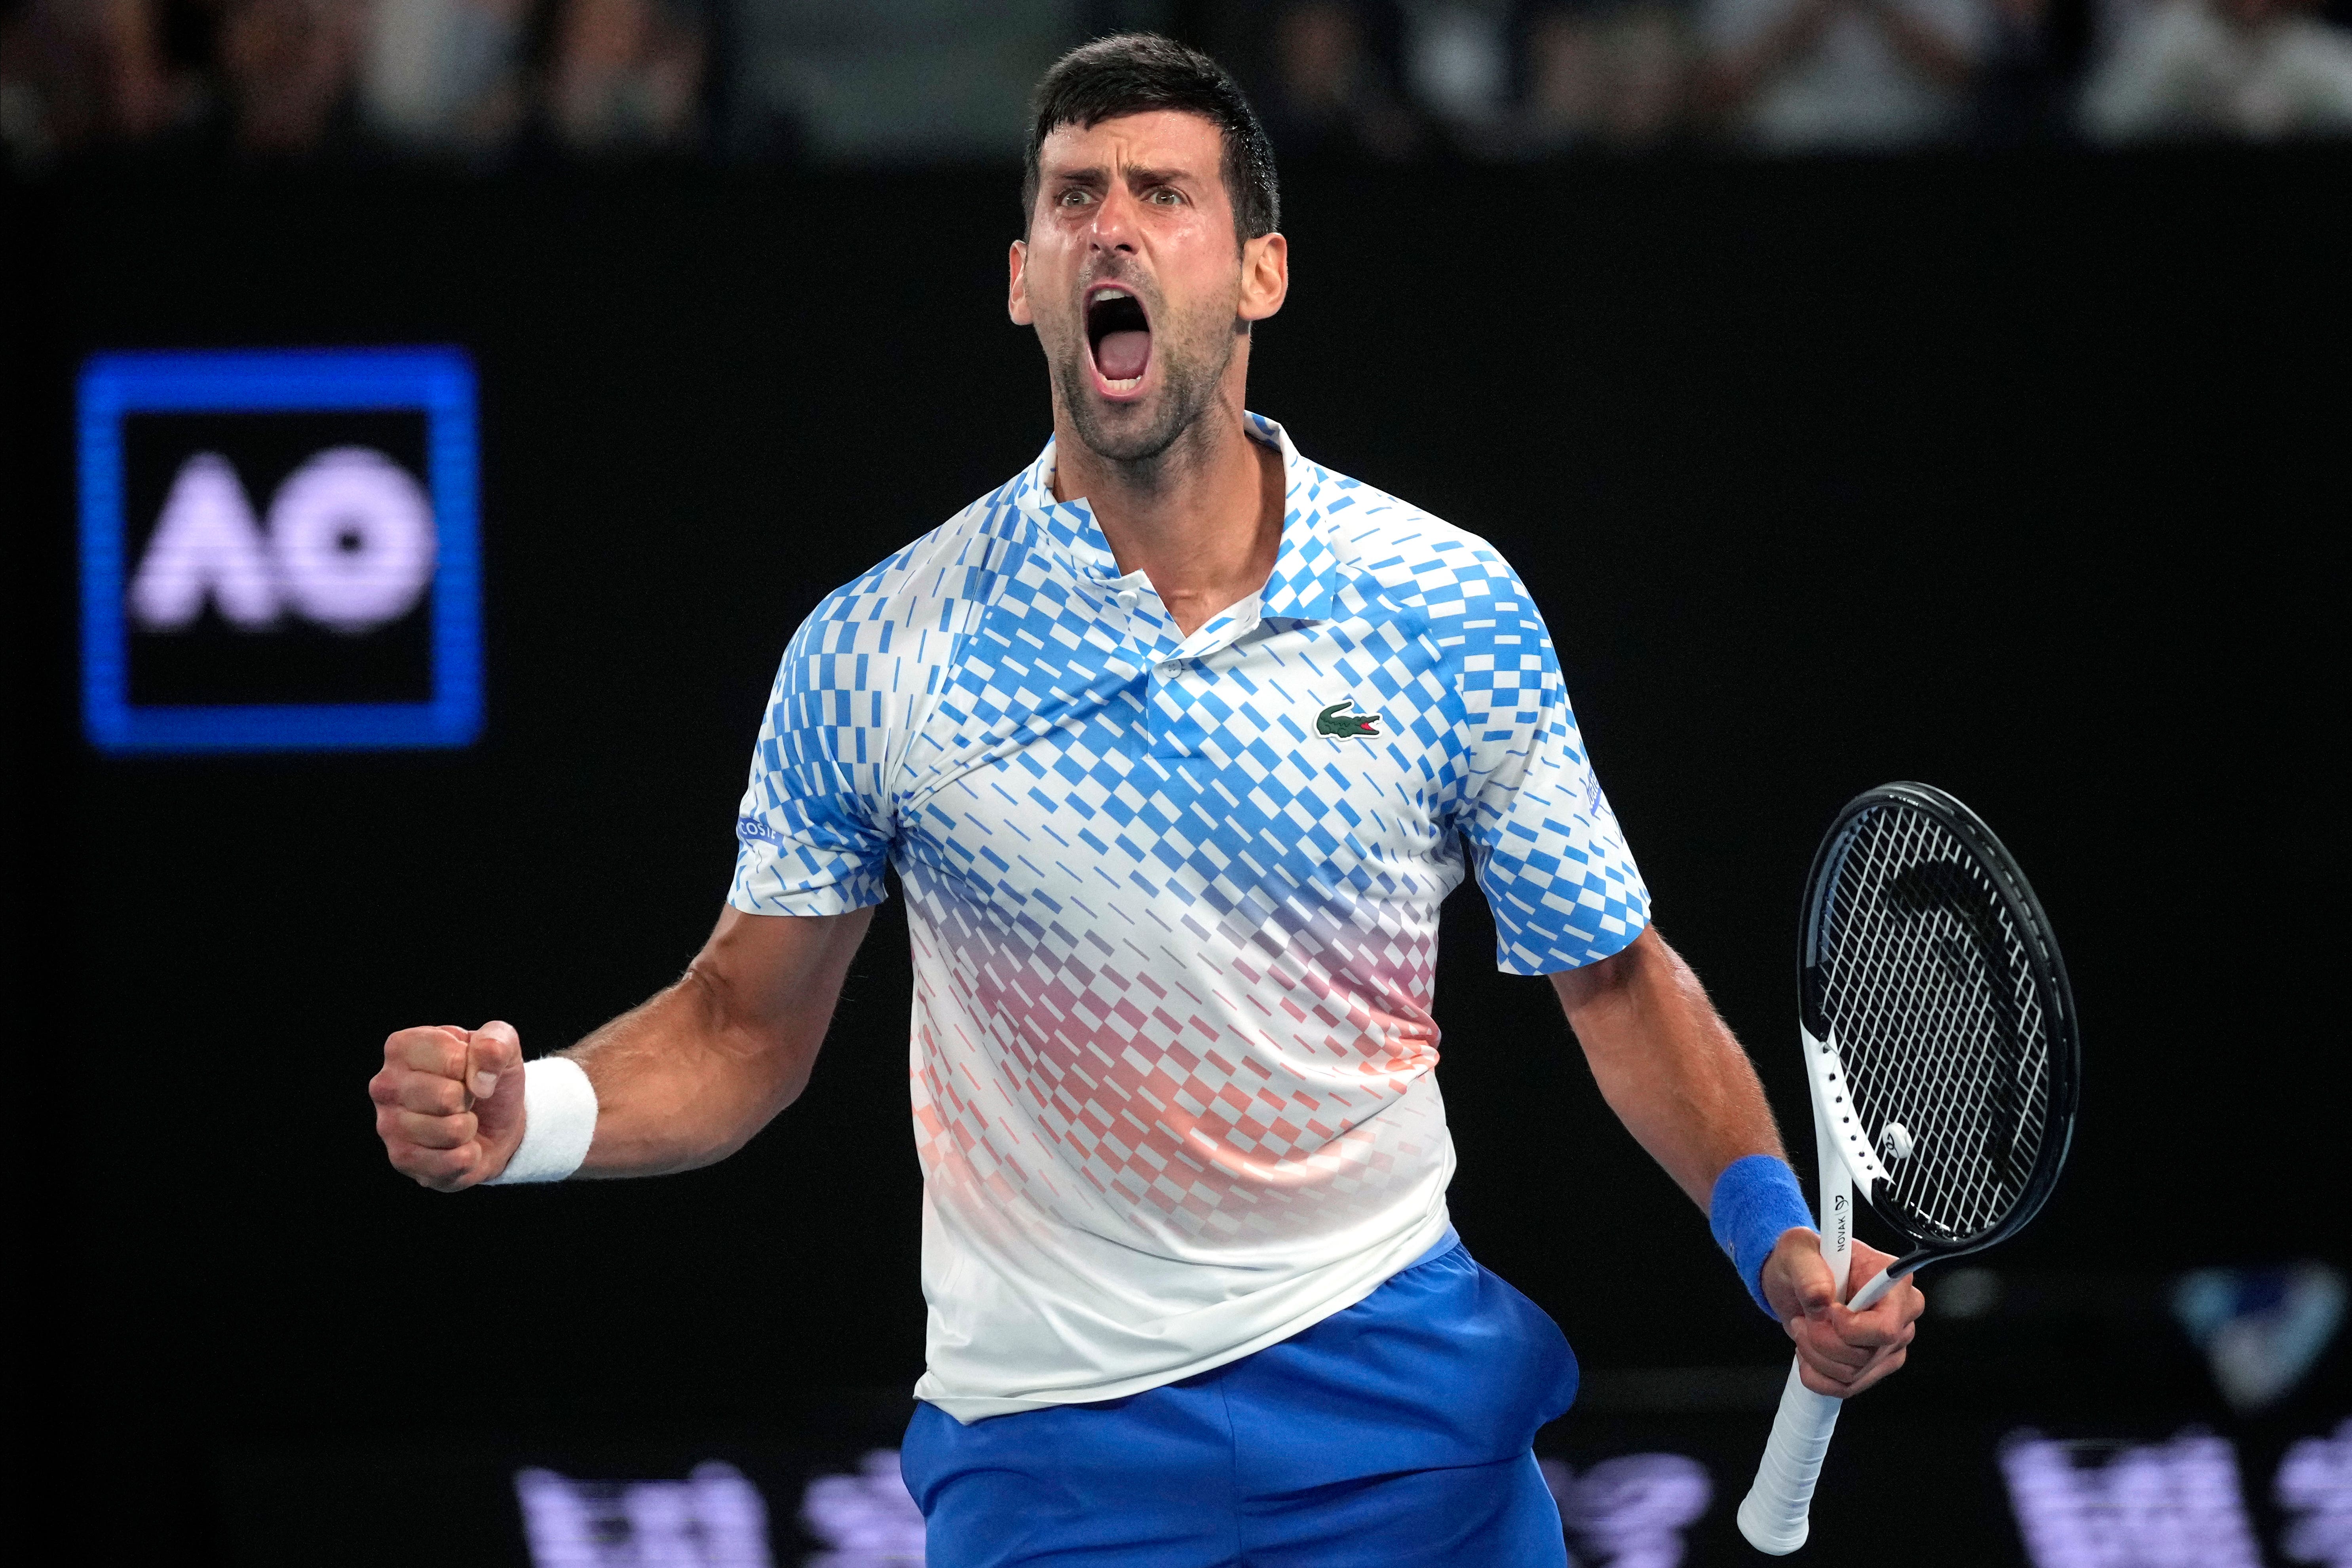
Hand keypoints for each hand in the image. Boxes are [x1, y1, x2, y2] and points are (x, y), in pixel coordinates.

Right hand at [369, 1021, 526, 1190]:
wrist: (494, 1122)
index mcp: (403, 1047)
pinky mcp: (402, 1159)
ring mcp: (388, 1125)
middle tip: (465, 1098)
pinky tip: (457, 1145)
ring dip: (469, 1127)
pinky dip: (469, 1155)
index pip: (451, 1058)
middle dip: (470, 1099)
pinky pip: (454, 1161)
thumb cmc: (488, 1076)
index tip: (469, 1069)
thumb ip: (495, 1042)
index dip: (474, 1067)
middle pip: (447, 1097)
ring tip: (460, 1119)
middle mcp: (385, 1085)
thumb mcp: (502, 1044)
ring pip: (452, 1131)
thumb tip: (479, 1079)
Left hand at [1761, 1230, 1924, 1396]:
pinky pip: (1847, 1388)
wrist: (1794, 1281)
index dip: (1849, 1329)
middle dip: (1823, 1341)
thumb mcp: (1796, 1251)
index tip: (1825, 1310)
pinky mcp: (1875, 1365)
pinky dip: (1817, 1376)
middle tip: (1802, 1319)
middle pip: (1867, 1354)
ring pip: (1854, 1374)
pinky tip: (1807, 1353)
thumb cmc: (1803, 1261)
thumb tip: (1821, 1297)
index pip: (1886, 1327)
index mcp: (1892, 1281)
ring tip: (1803, 1328)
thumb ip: (1808, 1270)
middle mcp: (1901, 1314)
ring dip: (1815, 1356)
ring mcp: (1891, 1344)